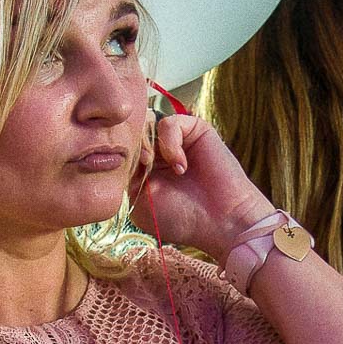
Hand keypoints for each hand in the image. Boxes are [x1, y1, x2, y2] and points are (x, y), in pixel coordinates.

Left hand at [129, 113, 270, 260]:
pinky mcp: (195, 130)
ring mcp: (177, 142)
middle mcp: (159, 155)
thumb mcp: (141, 202)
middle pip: (132, 135)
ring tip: (166, 169)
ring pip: (147, 125)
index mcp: (144, 172)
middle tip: (144, 166)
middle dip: (133, 149)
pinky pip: (169, 123)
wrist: (222, 220)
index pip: (121, 152)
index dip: (120, 158)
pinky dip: (170, 143)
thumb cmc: (182, 218)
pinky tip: (181, 166)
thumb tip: (124, 151)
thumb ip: (127, 175)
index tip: (127, 173)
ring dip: (150, 146)